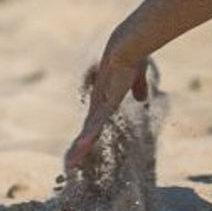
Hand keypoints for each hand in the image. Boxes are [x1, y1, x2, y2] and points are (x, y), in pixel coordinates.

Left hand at [64, 52, 149, 171]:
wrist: (128, 44)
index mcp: (105, 100)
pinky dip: (89, 136)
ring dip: (80, 148)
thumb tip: (141, 99)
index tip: (82, 149)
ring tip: (71, 166)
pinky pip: (96, 123)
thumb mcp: (137, 76)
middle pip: (88, 130)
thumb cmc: (133, 55)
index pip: (95, 123)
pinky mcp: (106, 101)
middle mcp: (99, 103)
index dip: (89, 137)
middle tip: (70, 166)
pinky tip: (82, 147)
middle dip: (80, 148)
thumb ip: (138, 88)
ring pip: (89, 131)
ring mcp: (101, 103)